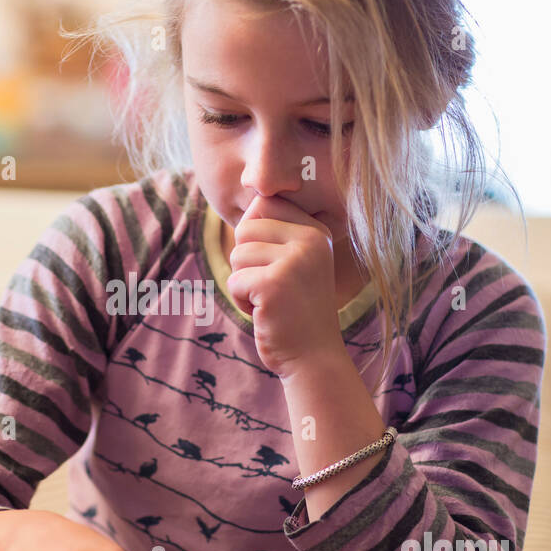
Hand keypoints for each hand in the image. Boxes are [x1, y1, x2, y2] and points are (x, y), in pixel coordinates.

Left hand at [225, 194, 347, 377]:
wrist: (314, 358)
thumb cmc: (295, 310)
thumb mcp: (295, 262)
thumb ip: (275, 231)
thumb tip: (252, 192)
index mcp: (316, 231)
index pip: (264, 205)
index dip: (255, 238)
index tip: (277, 267)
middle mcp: (310, 241)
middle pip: (245, 228)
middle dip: (246, 262)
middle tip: (271, 288)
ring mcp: (294, 262)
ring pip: (237, 254)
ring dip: (244, 283)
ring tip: (270, 301)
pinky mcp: (274, 285)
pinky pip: (235, 281)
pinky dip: (242, 301)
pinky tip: (265, 313)